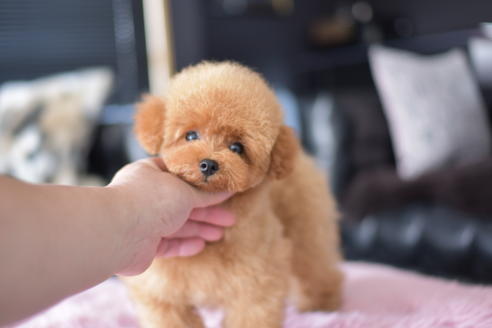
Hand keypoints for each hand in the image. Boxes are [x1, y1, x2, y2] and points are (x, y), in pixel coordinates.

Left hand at [108, 157, 233, 274]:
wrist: (119, 232)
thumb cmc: (150, 200)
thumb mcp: (185, 191)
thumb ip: (206, 194)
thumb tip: (227, 189)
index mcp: (150, 174)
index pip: (178, 175)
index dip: (201, 183)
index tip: (220, 189)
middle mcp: (146, 197)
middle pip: (182, 203)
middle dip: (206, 211)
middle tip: (229, 218)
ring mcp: (144, 221)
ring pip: (177, 225)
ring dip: (199, 229)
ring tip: (220, 234)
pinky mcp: (144, 245)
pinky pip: (168, 244)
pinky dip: (184, 244)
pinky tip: (200, 246)